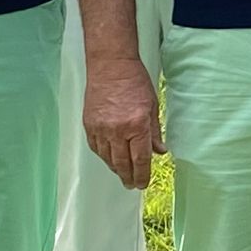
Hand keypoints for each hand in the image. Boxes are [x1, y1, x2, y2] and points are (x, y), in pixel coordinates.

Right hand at [84, 54, 163, 190]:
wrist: (110, 66)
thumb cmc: (134, 81)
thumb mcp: (152, 106)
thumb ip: (154, 132)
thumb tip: (160, 152)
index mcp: (137, 125)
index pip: (140, 159)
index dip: (142, 175)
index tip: (143, 183)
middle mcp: (117, 130)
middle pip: (122, 163)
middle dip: (129, 177)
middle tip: (133, 184)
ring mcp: (101, 128)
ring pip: (108, 158)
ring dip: (116, 169)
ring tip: (123, 174)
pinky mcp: (90, 125)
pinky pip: (96, 148)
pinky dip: (104, 156)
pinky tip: (110, 159)